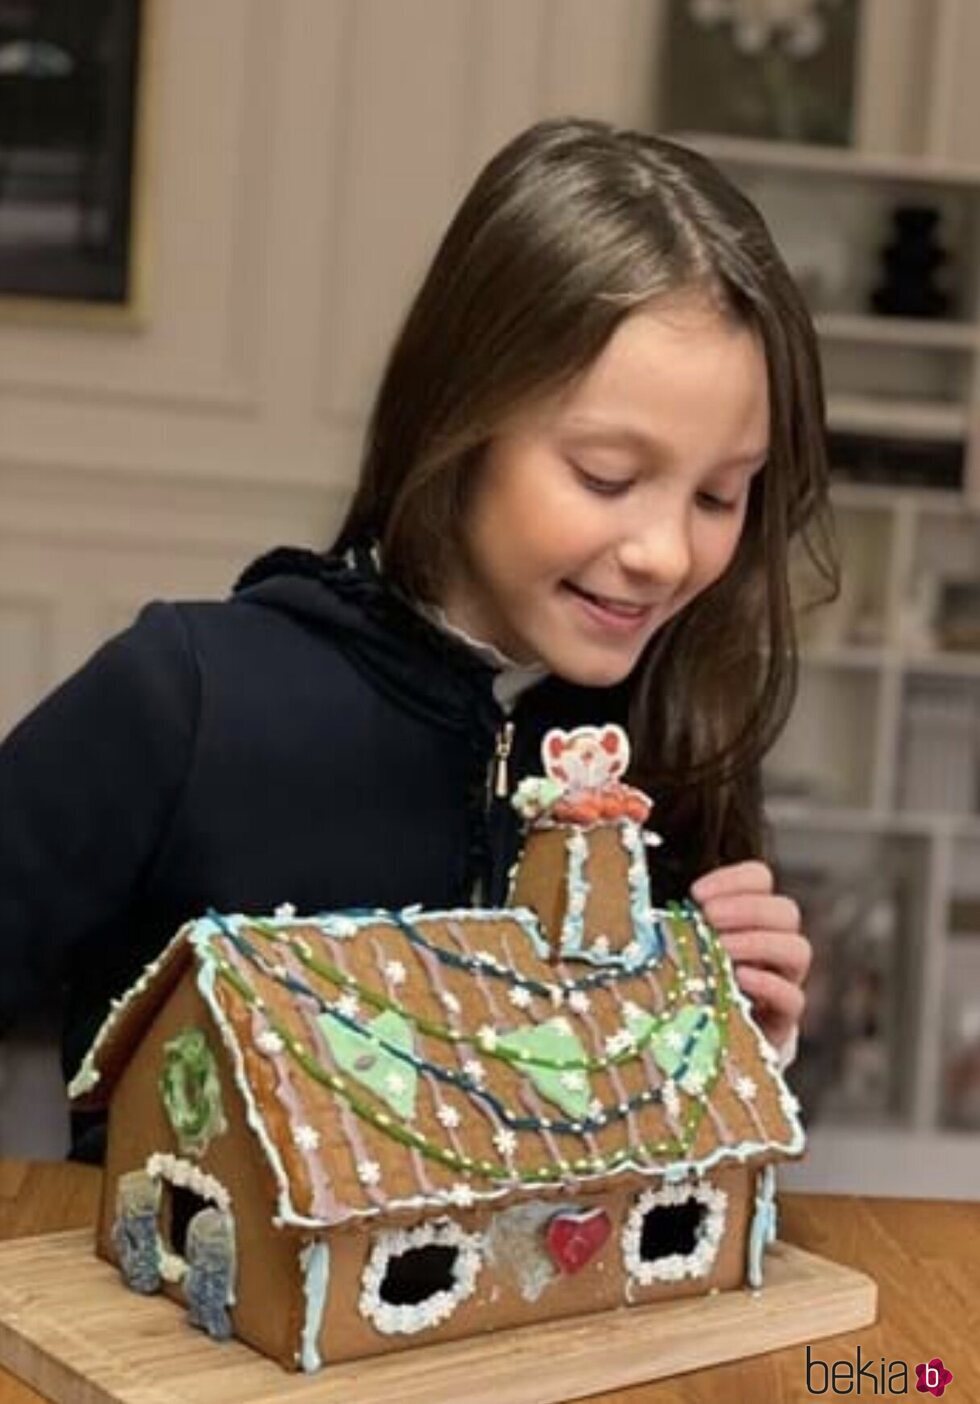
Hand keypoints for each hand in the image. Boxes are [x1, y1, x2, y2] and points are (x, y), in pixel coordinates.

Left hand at [689, 860, 809, 1055]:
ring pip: (798, 949)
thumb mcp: (690, 947)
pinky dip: (768, 984)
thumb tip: (660, 914)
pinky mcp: (783, 1017)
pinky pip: (793, 997)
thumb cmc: (695, 979)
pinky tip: (739, 978)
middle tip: (709, 918)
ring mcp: (785, 979)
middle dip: (746, 909)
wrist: (710, 1036)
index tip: (696, 894)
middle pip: (785, 911)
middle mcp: (777, 942)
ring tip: (722, 948)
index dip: (734, 880)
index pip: (760, 879)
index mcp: (754, 916)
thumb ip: (686, 926)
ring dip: (758, 942)